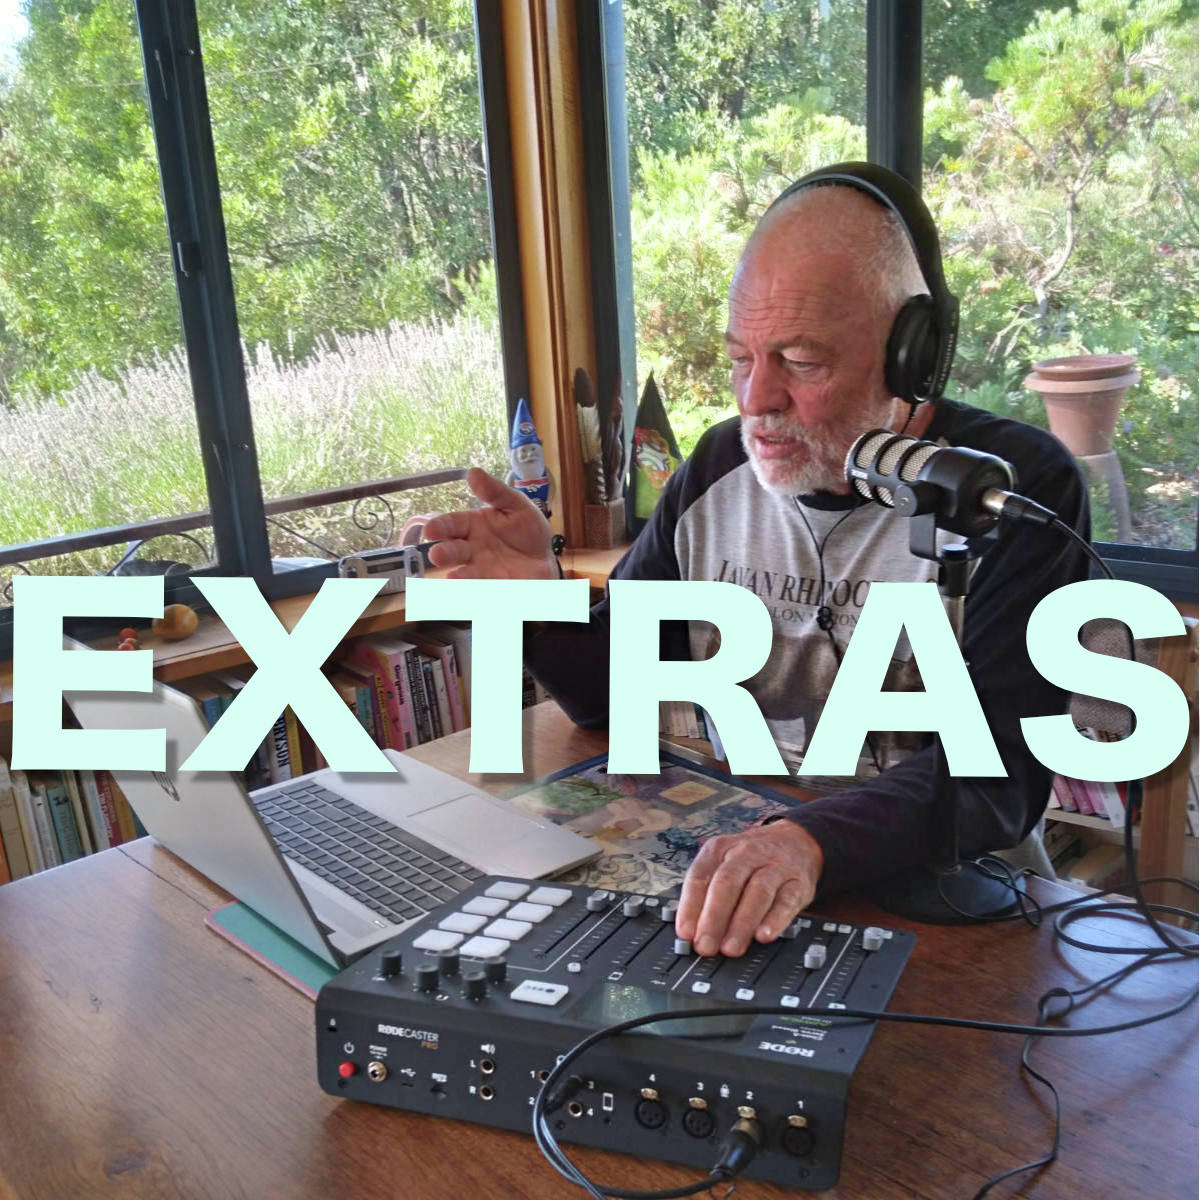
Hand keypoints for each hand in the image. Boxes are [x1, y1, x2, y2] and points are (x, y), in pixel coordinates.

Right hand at [424, 468, 558, 579]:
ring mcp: (479, 571)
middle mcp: (470, 550)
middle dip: (443, 553)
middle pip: (452, 551)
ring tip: (454, 577)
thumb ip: (495, 492)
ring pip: (463, 574)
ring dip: (457, 576)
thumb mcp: (517, 505)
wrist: (545, 559)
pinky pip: (479, 590)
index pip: (451, 524)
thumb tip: (473, 472)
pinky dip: (473, 591)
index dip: (440, 526)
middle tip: (438, 555)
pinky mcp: (491, 588)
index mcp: (472, 526)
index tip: (430, 530)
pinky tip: (472, 590)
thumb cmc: (526, 530)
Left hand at [675, 821, 823, 956]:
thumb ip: (706, 893)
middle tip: (706, 946)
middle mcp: (745, 854)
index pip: (699, 877)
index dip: (690, 907)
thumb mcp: (723, 863)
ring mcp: (774, 867)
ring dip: (742, 923)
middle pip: (727, 884)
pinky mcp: (797, 882)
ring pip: (757, 893)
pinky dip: (775, 920)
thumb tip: (691, 931)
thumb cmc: (752, 859)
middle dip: (713, 918)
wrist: (795, 840)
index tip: (685, 933)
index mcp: (719, 849)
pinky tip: (764, 936)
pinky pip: (786, 901)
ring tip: (731, 948)